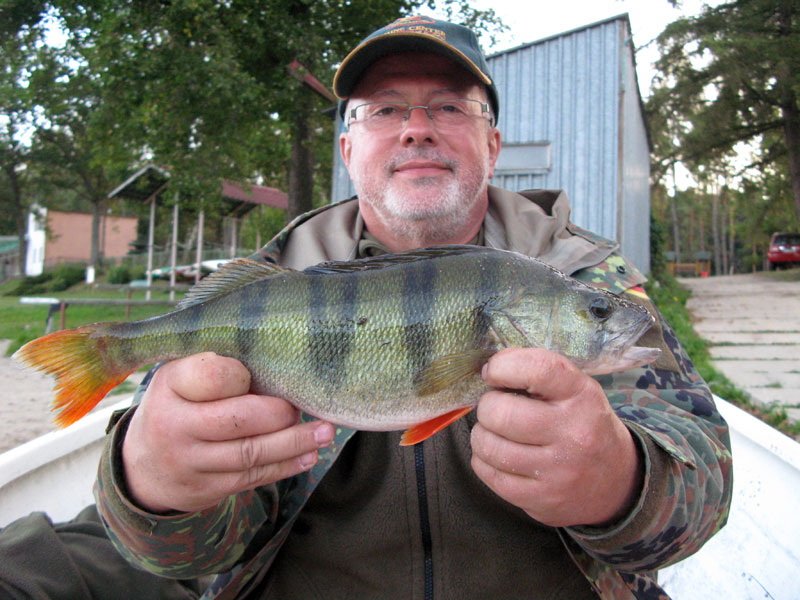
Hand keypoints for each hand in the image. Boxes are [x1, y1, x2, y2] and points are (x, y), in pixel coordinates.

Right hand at [121, 352, 333, 513]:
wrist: (143, 466)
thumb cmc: (177, 405)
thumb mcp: (181, 375)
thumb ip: (216, 366)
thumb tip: (280, 362)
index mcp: (170, 386)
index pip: (215, 377)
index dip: (244, 375)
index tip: (264, 372)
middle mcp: (174, 426)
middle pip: (239, 420)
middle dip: (280, 414)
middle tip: (304, 405)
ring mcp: (189, 463)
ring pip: (251, 454)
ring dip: (294, 443)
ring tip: (325, 431)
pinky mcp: (205, 490)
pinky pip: (252, 478)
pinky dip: (285, 466)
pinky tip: (308, 455)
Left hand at [470, 348, 642, 527]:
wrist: (617, 482)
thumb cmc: (584, 425)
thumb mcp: (576, 391)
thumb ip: (538, 375)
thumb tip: (489, 368)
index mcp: (582, 396)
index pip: (538, 369)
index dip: (504, 365)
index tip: (492, 371)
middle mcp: (573, 433)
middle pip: (502, 413)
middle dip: (488, 407)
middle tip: (495, 408)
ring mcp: (558, 471)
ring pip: (490, 446)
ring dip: (482, 434)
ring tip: (494, 432)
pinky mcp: (542, 499)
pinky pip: (489, 474)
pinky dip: (483, 460)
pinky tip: (497, 455)